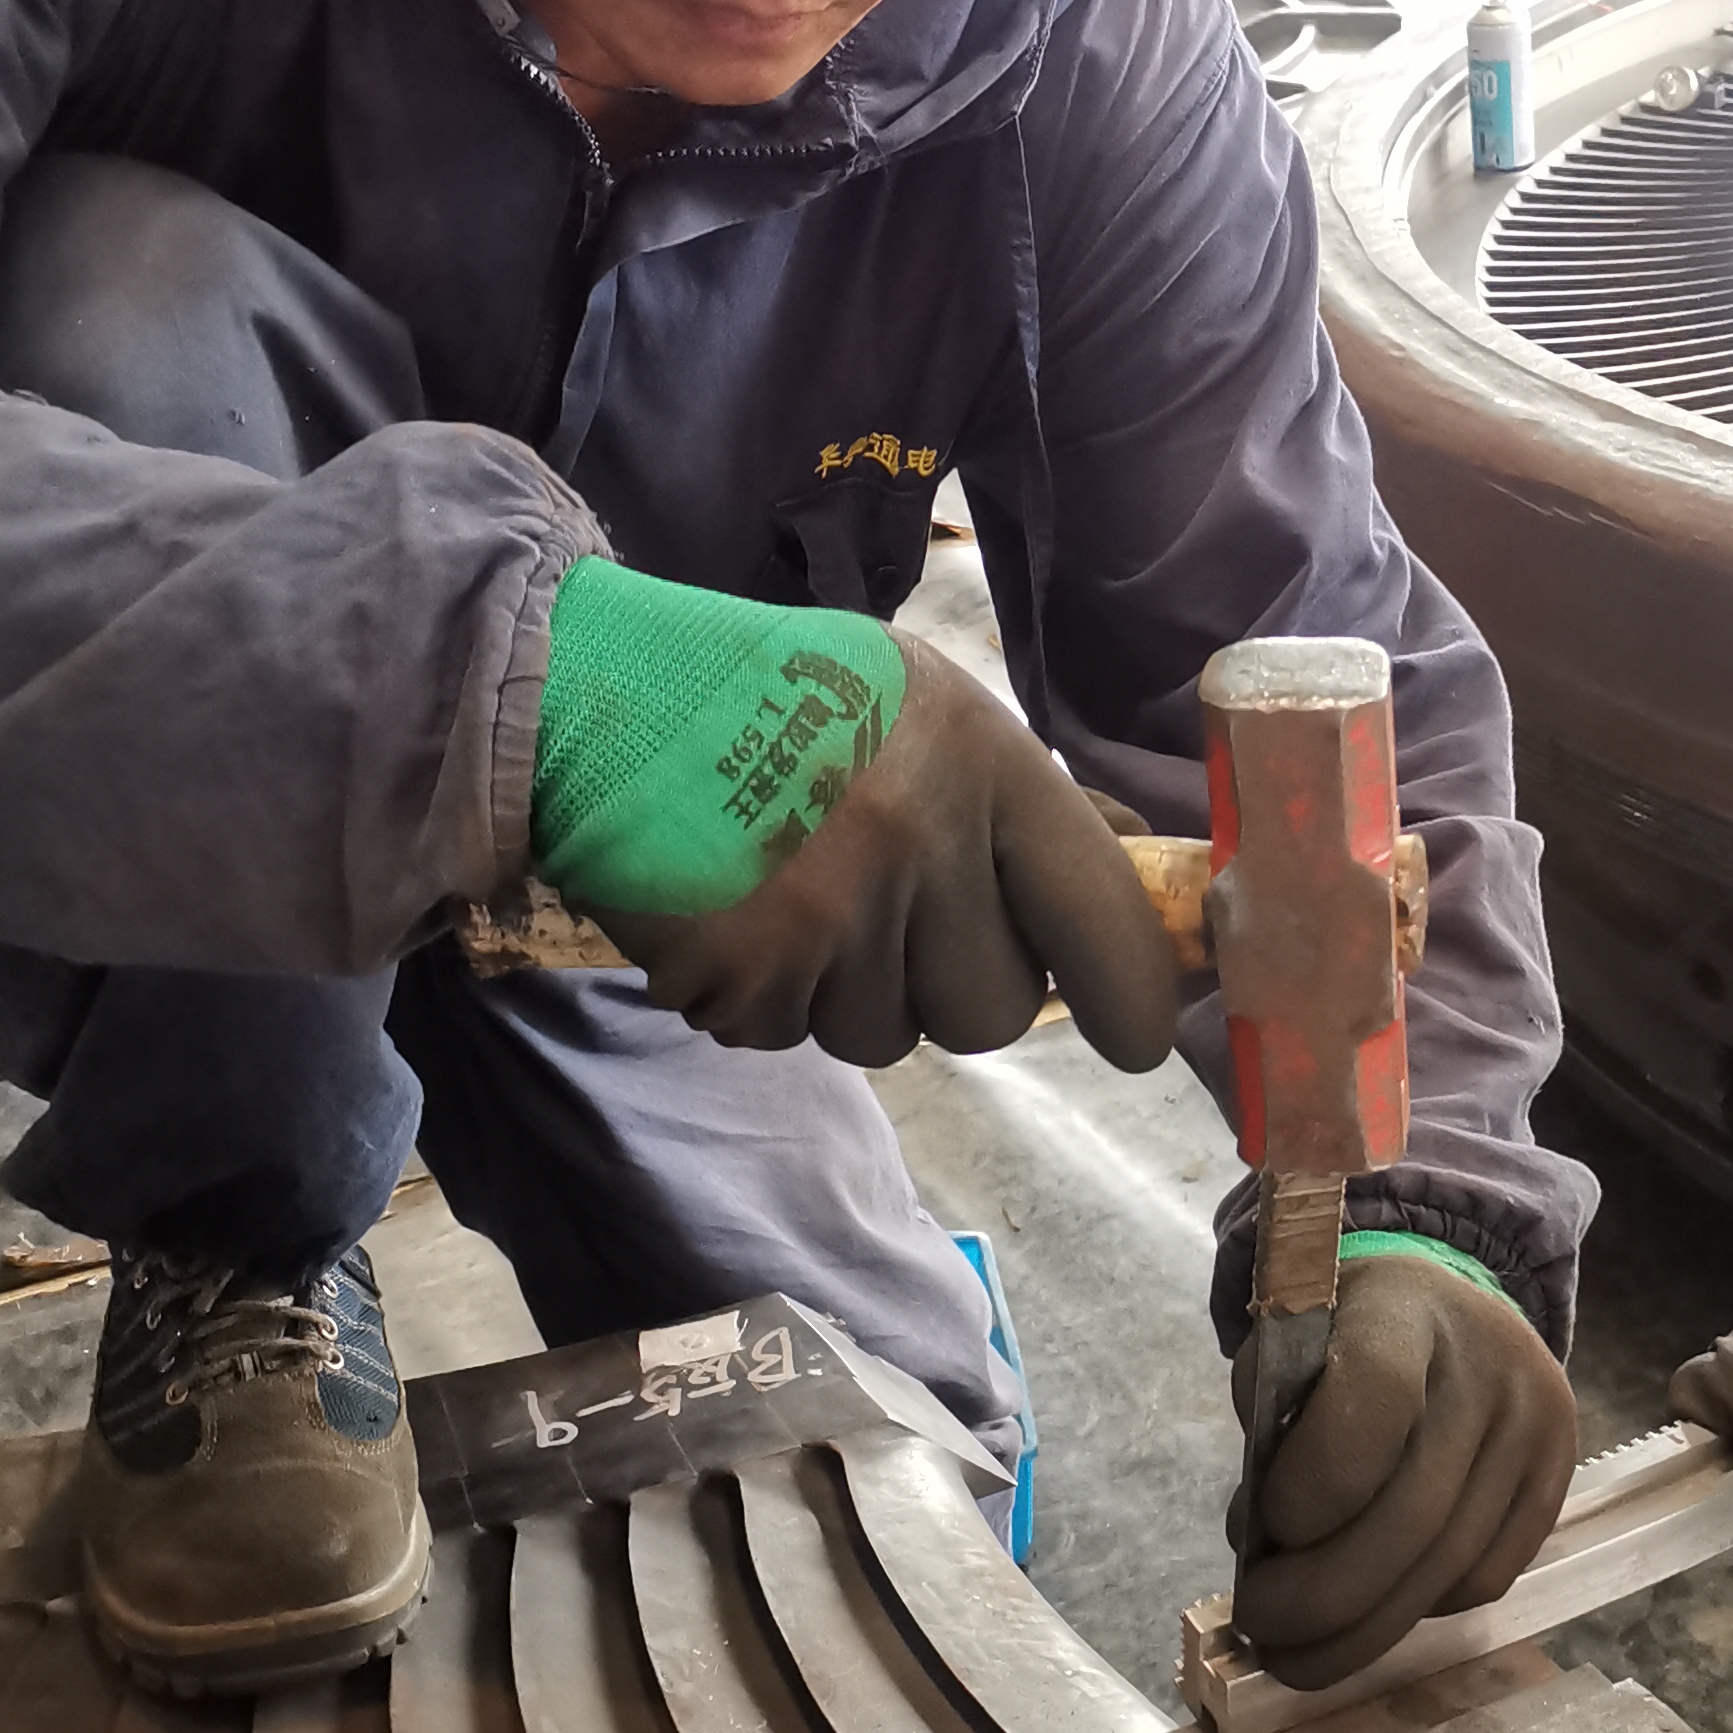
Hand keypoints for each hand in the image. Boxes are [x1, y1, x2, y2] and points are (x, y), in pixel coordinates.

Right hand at [615, 636, 1176, 1065]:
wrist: (593, 693)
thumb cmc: (775, 695)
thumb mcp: (922, 706)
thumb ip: (1022, 795)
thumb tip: (1137, 861)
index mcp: (982, 760)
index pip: (1101, 912)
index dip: (1133, 994)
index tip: (1139, 1038)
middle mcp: (920, 838)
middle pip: (994, 1009)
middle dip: (951, 988)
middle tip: (895, 922)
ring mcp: (831, 914)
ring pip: (888, 1035)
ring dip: (848, 993)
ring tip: (796, 899)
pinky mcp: (748, 974)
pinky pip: (791, 1039)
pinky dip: (765, 998)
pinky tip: (738, 917)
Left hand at [1229, 1247, 1578, 1693]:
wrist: (1454, 1314)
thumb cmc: (1347, 1340)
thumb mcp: (1291, 1351)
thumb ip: (1271, 1436)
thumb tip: (1262, 1550)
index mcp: (1403, 1311)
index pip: (1371, 1399)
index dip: (1313, 1485)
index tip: (1262, 1532)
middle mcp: (1489, 1366)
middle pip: (1415, 1511)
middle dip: (1324, 1595)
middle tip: (1262, 1630)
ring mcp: (1537, 1426)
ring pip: (1451, 1562)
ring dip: (1366, 1631)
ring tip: (1300, 1656)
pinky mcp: (1561, 1479)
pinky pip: (1488, 1576)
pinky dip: (1422, 1610)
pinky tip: (1375, 1615)